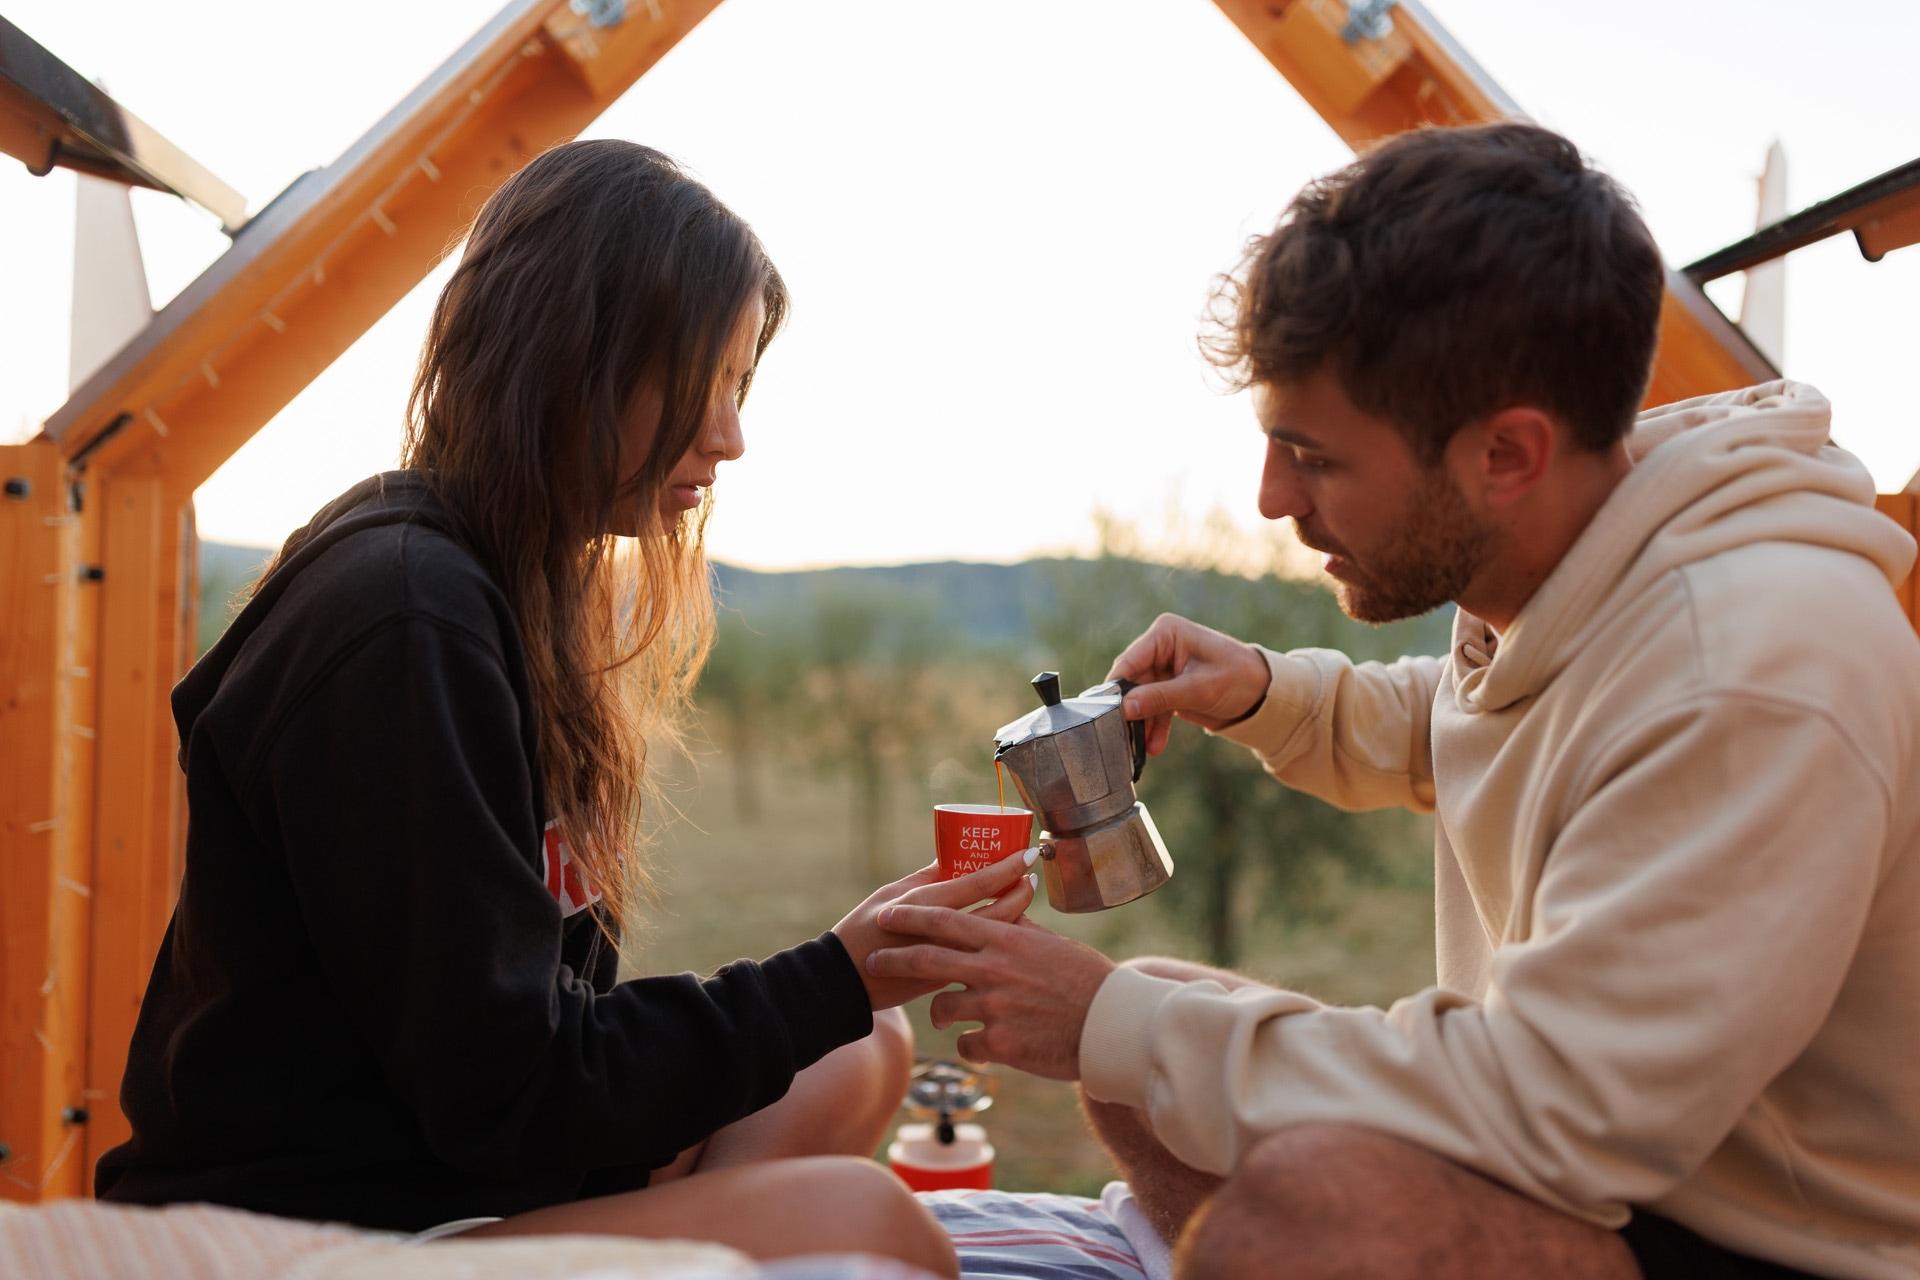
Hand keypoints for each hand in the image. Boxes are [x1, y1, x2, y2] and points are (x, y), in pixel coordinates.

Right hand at [832, 849, 1038, 1010]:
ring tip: (1023, 901)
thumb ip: (924, 878)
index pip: (978, 882)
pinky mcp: (945, 980)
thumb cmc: (861, 932)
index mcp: (925, 904)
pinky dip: (993, 943)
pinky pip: (978, 957)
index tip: (1028, 854)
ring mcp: (947, 958)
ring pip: (992, 936)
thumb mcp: (889, 896)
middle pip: (996, 911)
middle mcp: (941, 931)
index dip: (1007, 868)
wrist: (843, 984)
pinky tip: (1005, 935)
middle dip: (1020, 893)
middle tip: (1032, 878)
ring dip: (1013, 917)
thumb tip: (952, 857)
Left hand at [865, 907, 1115, 1080]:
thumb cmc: (1087, 980)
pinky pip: (965, 1046)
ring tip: (945, 1017)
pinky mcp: (999, 1044)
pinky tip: (983, 1047)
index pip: (945, 920)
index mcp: (1004, 940)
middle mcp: (993, 970)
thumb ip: (1019, 929)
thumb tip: (1004, 906)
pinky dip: (970, 1046)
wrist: (1110, 1025)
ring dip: (940, 1012)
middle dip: (892, 960)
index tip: (886, 914)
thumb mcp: (1053, 944)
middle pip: (925, 960)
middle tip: (872, 962)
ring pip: (941, 1008)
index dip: (910, 917)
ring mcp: (994, 1007)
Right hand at [1108, 612, 1270, 756]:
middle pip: (1132, 681)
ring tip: (1141, 749)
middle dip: (1130, 711)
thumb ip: (1160, 697)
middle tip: (1123, 737)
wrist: (1264, 693)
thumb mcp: (1199, 689)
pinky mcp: (1170, 686)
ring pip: (1140, 698)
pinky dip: (1154, 726)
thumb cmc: (1238, 678)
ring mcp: (1164, 667)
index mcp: (1166, 633)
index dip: (1117, 688)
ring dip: (1142, 723)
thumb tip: (1125, 708)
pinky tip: (1154, 747)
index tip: (1107, 714)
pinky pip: (1154, 707)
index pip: (1130, 660)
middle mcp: (1161, 646)